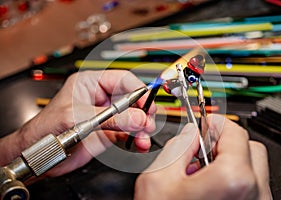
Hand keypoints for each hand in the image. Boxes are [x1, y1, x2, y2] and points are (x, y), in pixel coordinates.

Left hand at [0, 70, 155, 176]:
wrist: (39, 155)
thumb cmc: (47, 129)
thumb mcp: (78, 118)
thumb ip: (110, 118)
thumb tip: (138, 118)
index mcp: (90, 83)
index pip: (122, 80)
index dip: (137, 91)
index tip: (147, 104)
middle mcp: (101, 98)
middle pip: (131, 99)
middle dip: (142, 111)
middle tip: (148, 122)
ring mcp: (106, 116)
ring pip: (133, 117)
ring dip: (142, 127)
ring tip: (144, 137)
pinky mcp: (108, 132)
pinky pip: (128, 133)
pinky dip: (137, 138)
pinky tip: (140, 143)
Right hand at [135, 114, 270, 199]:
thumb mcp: (158, 175)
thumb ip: (177, 145)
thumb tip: (190, 134)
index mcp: (233, 179)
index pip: (234, 132)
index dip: (216, 122)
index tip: (205, 123)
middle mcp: (254, 194)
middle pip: (249, 147)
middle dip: (224, 140)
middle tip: (202, 145)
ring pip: (252, 167)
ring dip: (229, 159)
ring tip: (203, 169)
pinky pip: (250, 185)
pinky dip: (232, 177)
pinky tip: (209, 186)